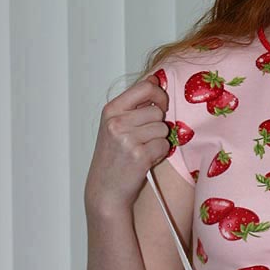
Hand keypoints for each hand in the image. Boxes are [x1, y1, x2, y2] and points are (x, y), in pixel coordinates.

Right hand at [85, 72, 170, 213]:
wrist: (105, 190)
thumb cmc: (113, 158)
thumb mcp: (115, 125)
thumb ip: (134, 104)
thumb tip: (153, 79)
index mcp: (111, 110)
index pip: (145, 87)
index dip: (159, 94)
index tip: (161, 105)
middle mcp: (117, 122)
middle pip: (158, 111)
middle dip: (158, 125)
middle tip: (144, 139)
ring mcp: (127, 139)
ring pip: (163, 128)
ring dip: (158, 141)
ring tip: (143, 150)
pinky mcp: (139, 155)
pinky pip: (164, 146)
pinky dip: (159, 154)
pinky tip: (145, 160)